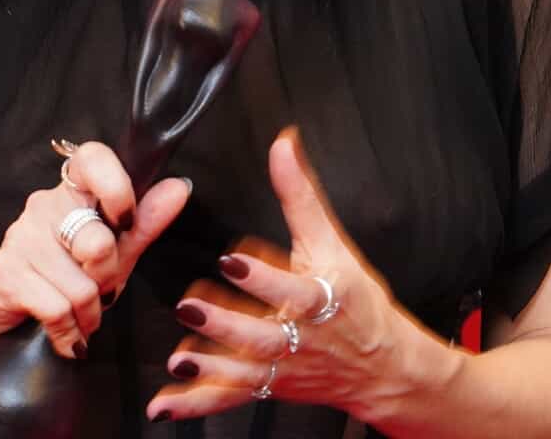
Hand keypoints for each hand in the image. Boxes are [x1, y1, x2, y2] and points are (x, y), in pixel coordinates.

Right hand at [0, 140, 191, 358]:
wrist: (3, 305)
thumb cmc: (65, 274)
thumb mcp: (113, 252)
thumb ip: (145, 222)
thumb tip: (180, 187)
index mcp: (71, 191)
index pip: (92, 158)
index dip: (116, 188)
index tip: (125, 221)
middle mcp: (42, 206)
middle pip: (97, 242)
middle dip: (107, 279)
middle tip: (98, 287)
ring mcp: (21, 238)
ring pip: (81, 287)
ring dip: (89, 314)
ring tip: (79, 314)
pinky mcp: (6, 273)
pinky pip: (58, 310)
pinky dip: (69, 332)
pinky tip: (65, 332)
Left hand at [148, 128, 417, 422]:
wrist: (385, 366)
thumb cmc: (359, 300)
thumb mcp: (333, 243)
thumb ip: (301, 196)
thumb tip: (283, 144)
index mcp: (321, 299)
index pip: (291, 288)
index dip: (263, 276)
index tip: (232, 259)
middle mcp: (301, 338)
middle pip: (262, 335)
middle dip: (226, 323)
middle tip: (190, 306)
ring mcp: (284, 367)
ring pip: (245, 371)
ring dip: (209, 366)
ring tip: (178, 359)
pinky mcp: (269, 385)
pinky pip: (231, 397)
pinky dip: (197, 404)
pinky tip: (165, 405)